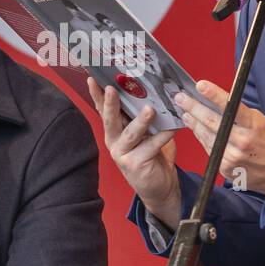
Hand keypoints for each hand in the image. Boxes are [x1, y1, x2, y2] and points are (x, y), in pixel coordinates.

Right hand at [86, 77, 181, 227]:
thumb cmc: (153, 155)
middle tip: (110, 89)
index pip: (103, 109)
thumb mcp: (146, 132)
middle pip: (110, 120)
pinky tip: (172, 129)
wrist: (160, 187)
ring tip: (149, 109)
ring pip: (131, 133)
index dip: (96, 95)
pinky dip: (162, 136)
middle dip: (110, 103)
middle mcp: (115, 142)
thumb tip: (152, 91)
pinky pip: (151, 146)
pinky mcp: (135, 165)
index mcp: (115, 131)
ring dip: (140, 121)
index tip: (92, 78)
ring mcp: (123, 154)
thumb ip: (144, 116)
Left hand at [175, 81, 264, 195]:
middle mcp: (242, 141)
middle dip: (194, 108)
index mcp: (254, 126)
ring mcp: (232, 156)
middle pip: (212, 122)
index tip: (201, 85)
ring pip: (206, 136)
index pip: (231, 107)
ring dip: (194, 122)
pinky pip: (209, 148)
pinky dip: (202, 137)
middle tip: (181, 98)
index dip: (215, 95)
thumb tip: (217, 102)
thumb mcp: (261, 122)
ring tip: (185, 111)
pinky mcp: (225, 167)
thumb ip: (240, 113)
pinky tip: (196, 128)